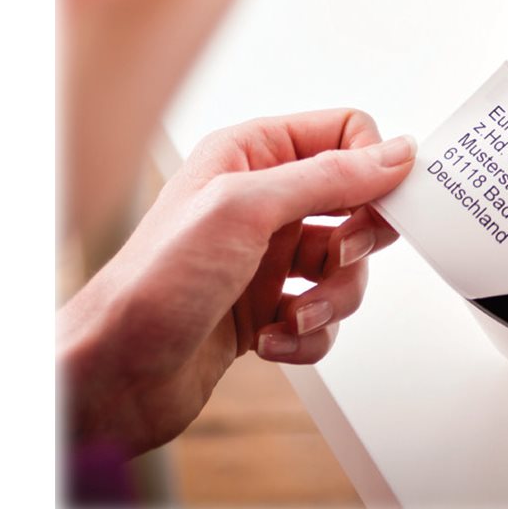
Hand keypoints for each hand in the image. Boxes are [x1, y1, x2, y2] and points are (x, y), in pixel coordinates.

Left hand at [58, 109, 412, 456]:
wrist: (113, 374)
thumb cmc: (152, 283)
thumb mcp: (245, 209)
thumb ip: (327, 176)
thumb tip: (393, 153)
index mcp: (250, 155)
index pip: (342, 134)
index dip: (370, 168)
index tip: (377, 206)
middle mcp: (260, 201)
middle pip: (354, 203)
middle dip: (356, 242)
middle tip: (338, 258)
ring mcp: (264, 257)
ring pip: (344, 267)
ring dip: (331, 299)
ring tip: (294, 315)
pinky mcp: (264, 308)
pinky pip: (321, 316)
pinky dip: (308, 335)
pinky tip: (270, 340)